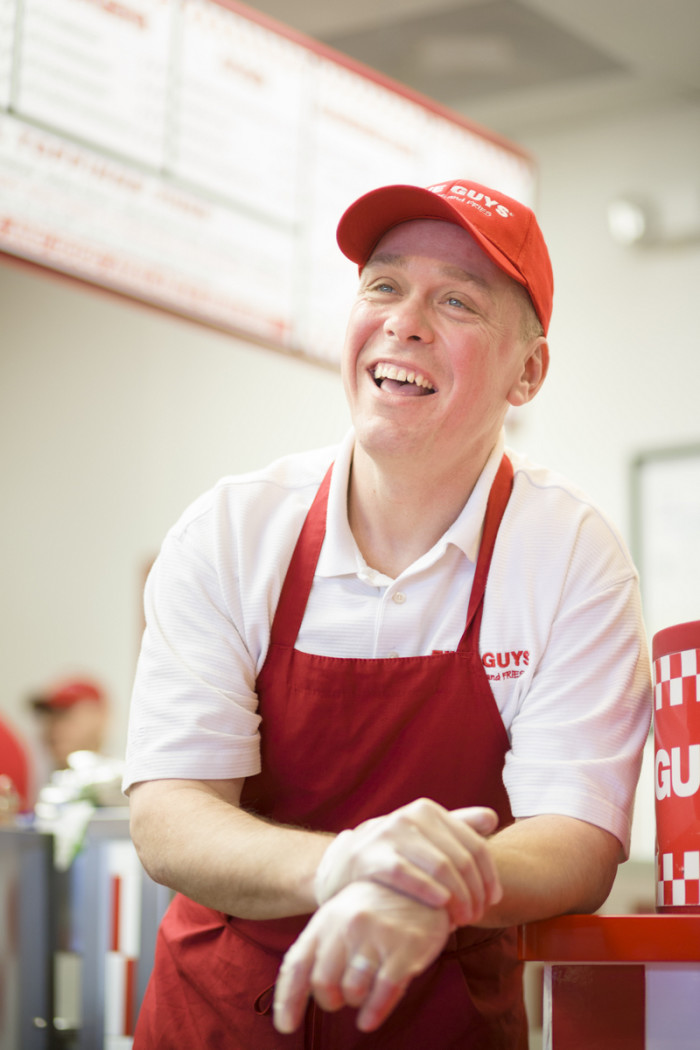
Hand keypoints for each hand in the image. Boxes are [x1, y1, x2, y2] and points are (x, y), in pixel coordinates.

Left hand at [273, 882, 450, 1034]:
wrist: (418, 884)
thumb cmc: (372, 910)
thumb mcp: (338, 918)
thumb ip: (317, 952)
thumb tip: (291, 999)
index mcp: (327, 918)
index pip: (297, 964)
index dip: (288, 999)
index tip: (286, 1027)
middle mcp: (349, 924)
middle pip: (323, 983)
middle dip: (331, 1000)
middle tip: (342, 998)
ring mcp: (378, 934)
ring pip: (354, 991)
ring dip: (357, 1001)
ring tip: (366, 990)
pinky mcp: (407, 947)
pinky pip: (384, 992)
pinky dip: (374, 1012)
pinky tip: (369, 1019)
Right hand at [314, 798, 500, 926]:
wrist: (342, 863)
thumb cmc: (394, 852)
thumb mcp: (424, 835)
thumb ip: (457, 826)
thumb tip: (492, 817)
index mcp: (428, 811)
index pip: (474, 844)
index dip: (489, 876)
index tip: (492, 900)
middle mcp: (410, 816)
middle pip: (461, 859)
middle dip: (474, 893)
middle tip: (475, 916)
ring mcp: (389, 833)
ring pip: (441, 867)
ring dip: (457, 899)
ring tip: (461, 920)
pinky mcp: (370, 855)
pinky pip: (407, 875)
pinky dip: (429, 892)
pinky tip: (441, 907)